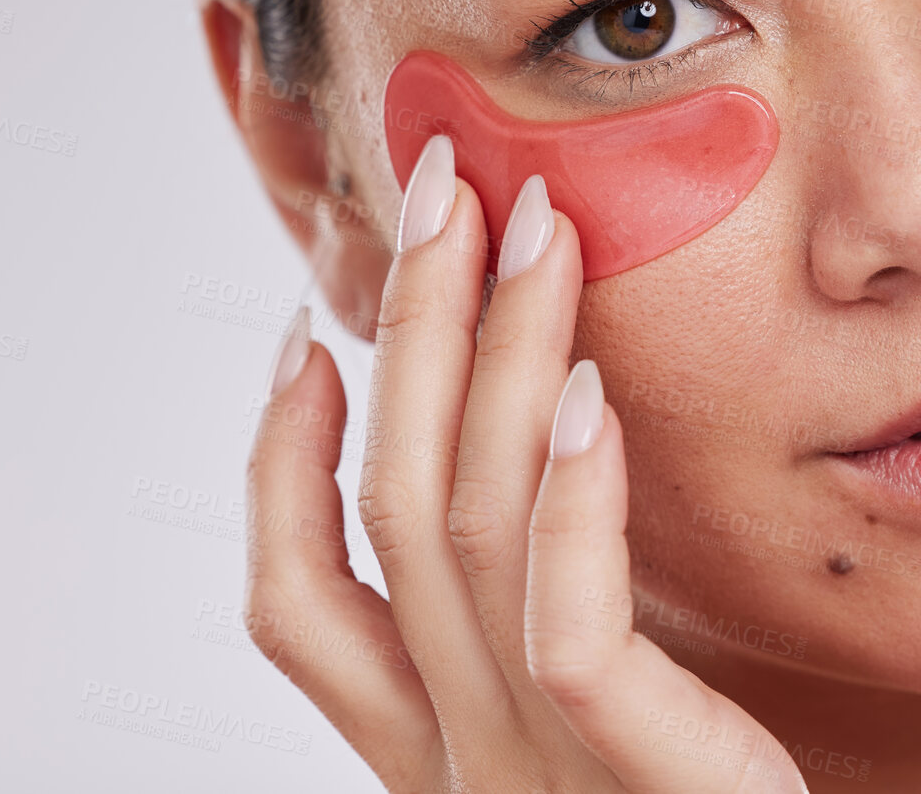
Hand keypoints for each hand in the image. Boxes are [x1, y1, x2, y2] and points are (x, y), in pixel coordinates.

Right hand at [245, 141, 806, 792]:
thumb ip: (559, 628)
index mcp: (437, 745)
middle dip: (408, 332)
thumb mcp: (611, 721)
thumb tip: (545, 476)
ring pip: (465, 537)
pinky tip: (590, 392)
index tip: (307, 331)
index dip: (279, 461)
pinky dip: (571, 507)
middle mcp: (460, 759)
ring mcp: (534, 775)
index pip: (302, 599)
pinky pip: (570, 633)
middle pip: (389, 511)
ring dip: (491, 361)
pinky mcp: (642, 784)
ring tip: (528, 226)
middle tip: (441, 185)